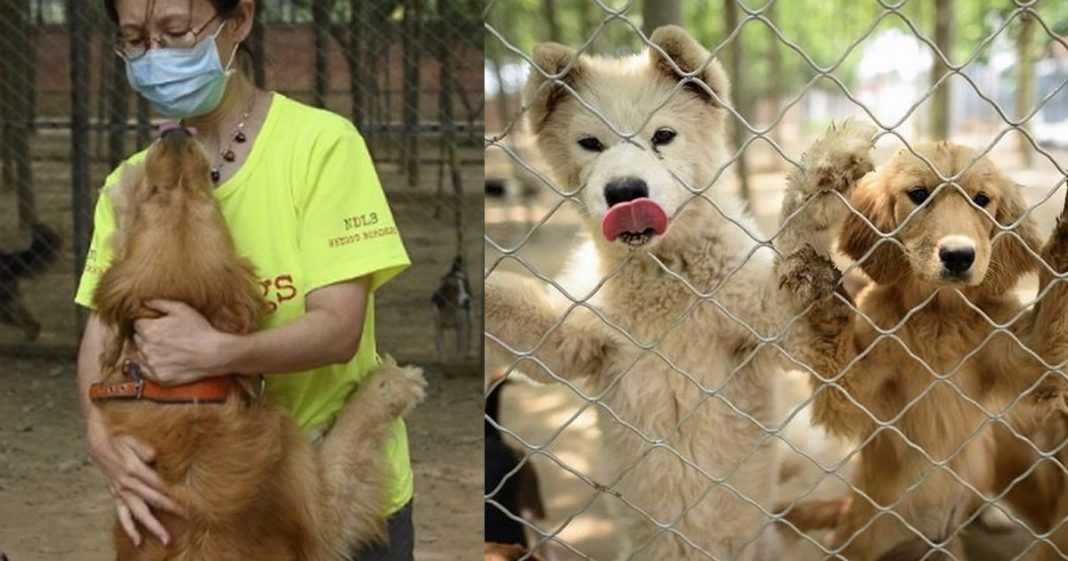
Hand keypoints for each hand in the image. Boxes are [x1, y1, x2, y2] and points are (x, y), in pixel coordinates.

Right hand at [88, 425, 185, 545]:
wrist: (100, 445)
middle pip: (154, 500)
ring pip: (140, 513)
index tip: (191, 500)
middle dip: (172, 510)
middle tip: (190, 519)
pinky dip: (130, 529)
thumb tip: (155, 455)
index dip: (175, 493)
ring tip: (166, 540)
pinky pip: (123, 516)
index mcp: (134, 469)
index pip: (160, 484)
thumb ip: (144, 448)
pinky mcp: (117, 497)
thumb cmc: (122, 440)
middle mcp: (128, 484)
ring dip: (153, 527)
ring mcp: (122, 492)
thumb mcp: (133, 439)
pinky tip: (138, 541)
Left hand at [134, 299, 232, 384]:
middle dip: (147, 336)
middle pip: (138, 339)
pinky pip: (146, 370)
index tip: (159, 325)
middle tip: (165, 336)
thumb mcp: (181, 309)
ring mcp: (152, 364)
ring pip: (140, 354)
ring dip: (149, 351)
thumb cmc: (199, 330)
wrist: (214, 354)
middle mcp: (146, 348)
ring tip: (167, 349)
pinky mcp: (158, 377)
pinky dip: (152, 365)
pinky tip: (165, 360)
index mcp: (149, 330)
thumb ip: (159, 303)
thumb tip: (144, 301)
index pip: (138, 324)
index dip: (149, 323)